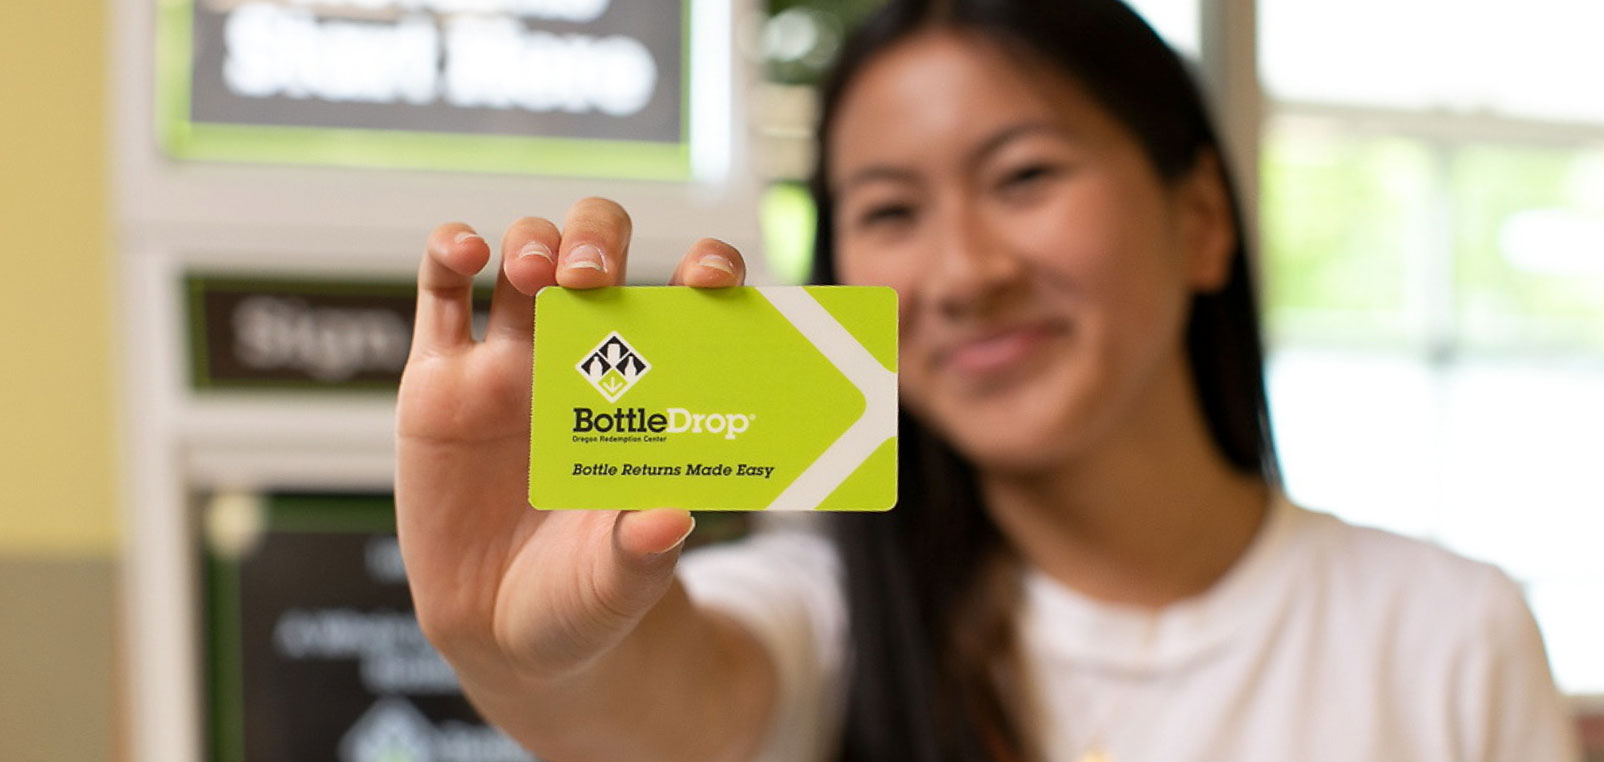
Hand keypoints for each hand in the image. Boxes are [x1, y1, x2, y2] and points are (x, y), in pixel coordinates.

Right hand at [395, 198, 750, 712]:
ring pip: (525, 255)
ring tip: (537, 274)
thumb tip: (672, 519)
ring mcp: (513, 362)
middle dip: (600, 241)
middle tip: (595, 279)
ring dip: (535, 242)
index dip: (707, 269)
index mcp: (650, 389)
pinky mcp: (441, 379)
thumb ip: (643, 555)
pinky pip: (443, 292)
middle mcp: (584, 359)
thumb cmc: (584, 598)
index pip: (689, 298)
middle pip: (597, 252)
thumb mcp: (617, 586)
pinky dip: (449, 251)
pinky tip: (465, 250)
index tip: (710, 277)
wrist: (503, 634)